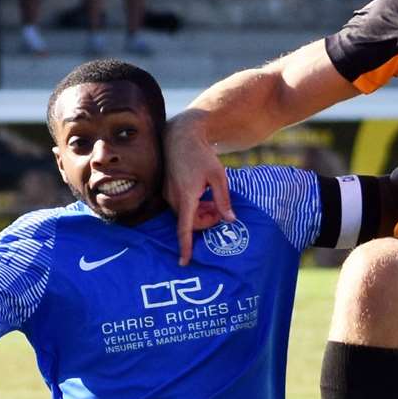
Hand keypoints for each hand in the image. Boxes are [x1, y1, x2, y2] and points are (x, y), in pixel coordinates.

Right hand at [163, 112, 236, 265]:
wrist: (181, 136)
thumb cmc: (202, 155)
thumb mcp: (219, 176)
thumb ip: (224, 200)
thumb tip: (230, 220)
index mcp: (186, 197)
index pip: (184, 228)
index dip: (185, 247)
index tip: (184, 262)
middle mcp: (173, 198)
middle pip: (190, 223)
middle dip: (206, 221)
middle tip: (220, 210)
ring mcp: (168, 194)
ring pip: (186, 215)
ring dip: (200, 213)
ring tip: (212, 200)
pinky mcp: (167, 190)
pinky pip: (181, 207)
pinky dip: (193, 206)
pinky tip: (202, 195)